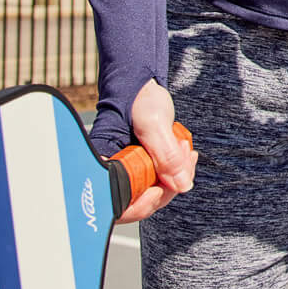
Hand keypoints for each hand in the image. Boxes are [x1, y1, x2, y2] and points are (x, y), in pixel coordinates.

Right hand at [115, 79, 195, 223]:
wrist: (143, 83)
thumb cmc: (138, 96)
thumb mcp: (154, 122)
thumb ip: (166, 154)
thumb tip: (182, 186)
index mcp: (103, 164)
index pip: (117, 205)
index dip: (140, 205)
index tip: (159, 190)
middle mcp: (112, 173)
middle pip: (140, 202)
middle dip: (167, 186)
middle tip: (182, 156)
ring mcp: (129, 172)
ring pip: (154, 193)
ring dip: (176, 176)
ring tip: (184, 149)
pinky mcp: (143, 168)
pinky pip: (161, 181)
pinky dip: (177, 171)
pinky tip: (184, 152)